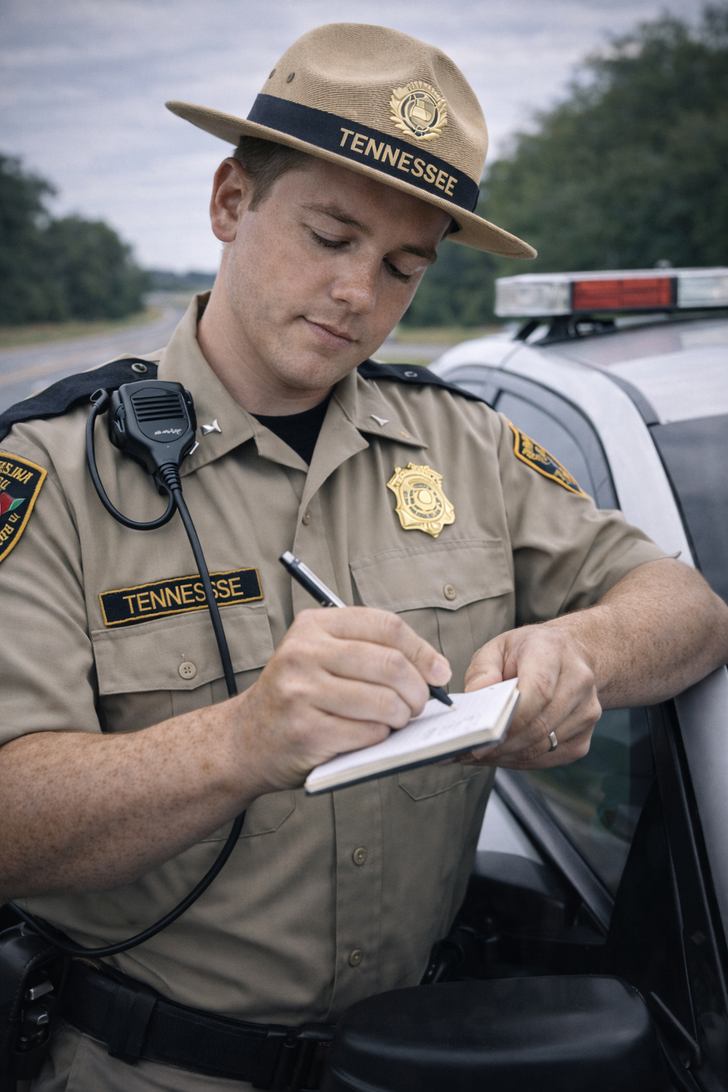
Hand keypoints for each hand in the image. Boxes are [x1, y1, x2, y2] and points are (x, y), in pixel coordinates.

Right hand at [237, 607, 450, 790]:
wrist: (245, 739)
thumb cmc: (295, 696)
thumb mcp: (320, 655)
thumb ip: (370, 651)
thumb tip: (434, 668)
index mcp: (313, 626)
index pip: (386, 626)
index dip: (422, 650)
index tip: (437, 671)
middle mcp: (303, 654)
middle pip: (390, 664)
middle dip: (418, 689)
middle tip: (420, 703)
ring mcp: (302, 693)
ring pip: (384, 702)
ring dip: (403, 716)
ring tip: (397, 719)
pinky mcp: (306, 732)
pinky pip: (368, 733)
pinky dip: (381, 737)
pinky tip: (372, 734)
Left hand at [456, 623, 600, 768]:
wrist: (569, 655)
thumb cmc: (529, 651)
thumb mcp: (498, 647)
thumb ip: (482, 670)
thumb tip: (476, 697)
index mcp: (554, 651)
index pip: (538, 691)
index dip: (510, 719)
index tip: (482, 736)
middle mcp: (578, 681)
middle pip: (539, 726)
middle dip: (501, 744)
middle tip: (469, 750)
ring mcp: (586, 712)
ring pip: (543, 747)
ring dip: (508, 756)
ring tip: (480, 753)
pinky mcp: (585, 737)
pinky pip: (549, 758)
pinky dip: (521, 760)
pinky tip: (502, 754)